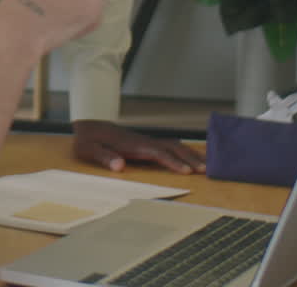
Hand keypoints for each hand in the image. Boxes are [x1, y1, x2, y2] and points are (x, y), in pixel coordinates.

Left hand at [73, 120, 205, 174]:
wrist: (89, 124)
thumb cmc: (89, 139)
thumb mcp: (90, 149)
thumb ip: (104, 157)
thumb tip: (119, 166)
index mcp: (133, 145)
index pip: (158, 153)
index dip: (173, 162)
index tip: (187, 171)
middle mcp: (144, 142)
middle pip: (172, 148)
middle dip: (190, 158)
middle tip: (207, 170)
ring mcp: (146, 142)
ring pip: (174, 145)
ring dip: (190, 154)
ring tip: (207, 165)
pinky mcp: (146, 144)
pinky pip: (169, 146)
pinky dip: (184, 151)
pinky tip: (192, 157)